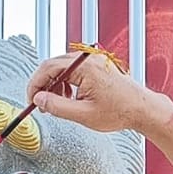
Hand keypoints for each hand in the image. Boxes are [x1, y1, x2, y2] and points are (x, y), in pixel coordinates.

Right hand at [27, 52, 163, 132]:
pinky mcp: (96, 65)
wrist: (141, 109)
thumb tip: (39, 100)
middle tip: (41, 104)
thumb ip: (57, 107)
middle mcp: (88, 59)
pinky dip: (66, 83)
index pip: (48, 68)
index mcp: (85, 68)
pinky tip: (70, 98)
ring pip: (62, 68)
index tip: (31, 100)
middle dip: (44, 85)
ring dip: (55, 85)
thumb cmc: (119, 111)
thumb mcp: (83, 114)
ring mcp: (93, 60)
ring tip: (59, 104)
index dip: (35, 84)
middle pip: (53, 65)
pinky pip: (73, 70)